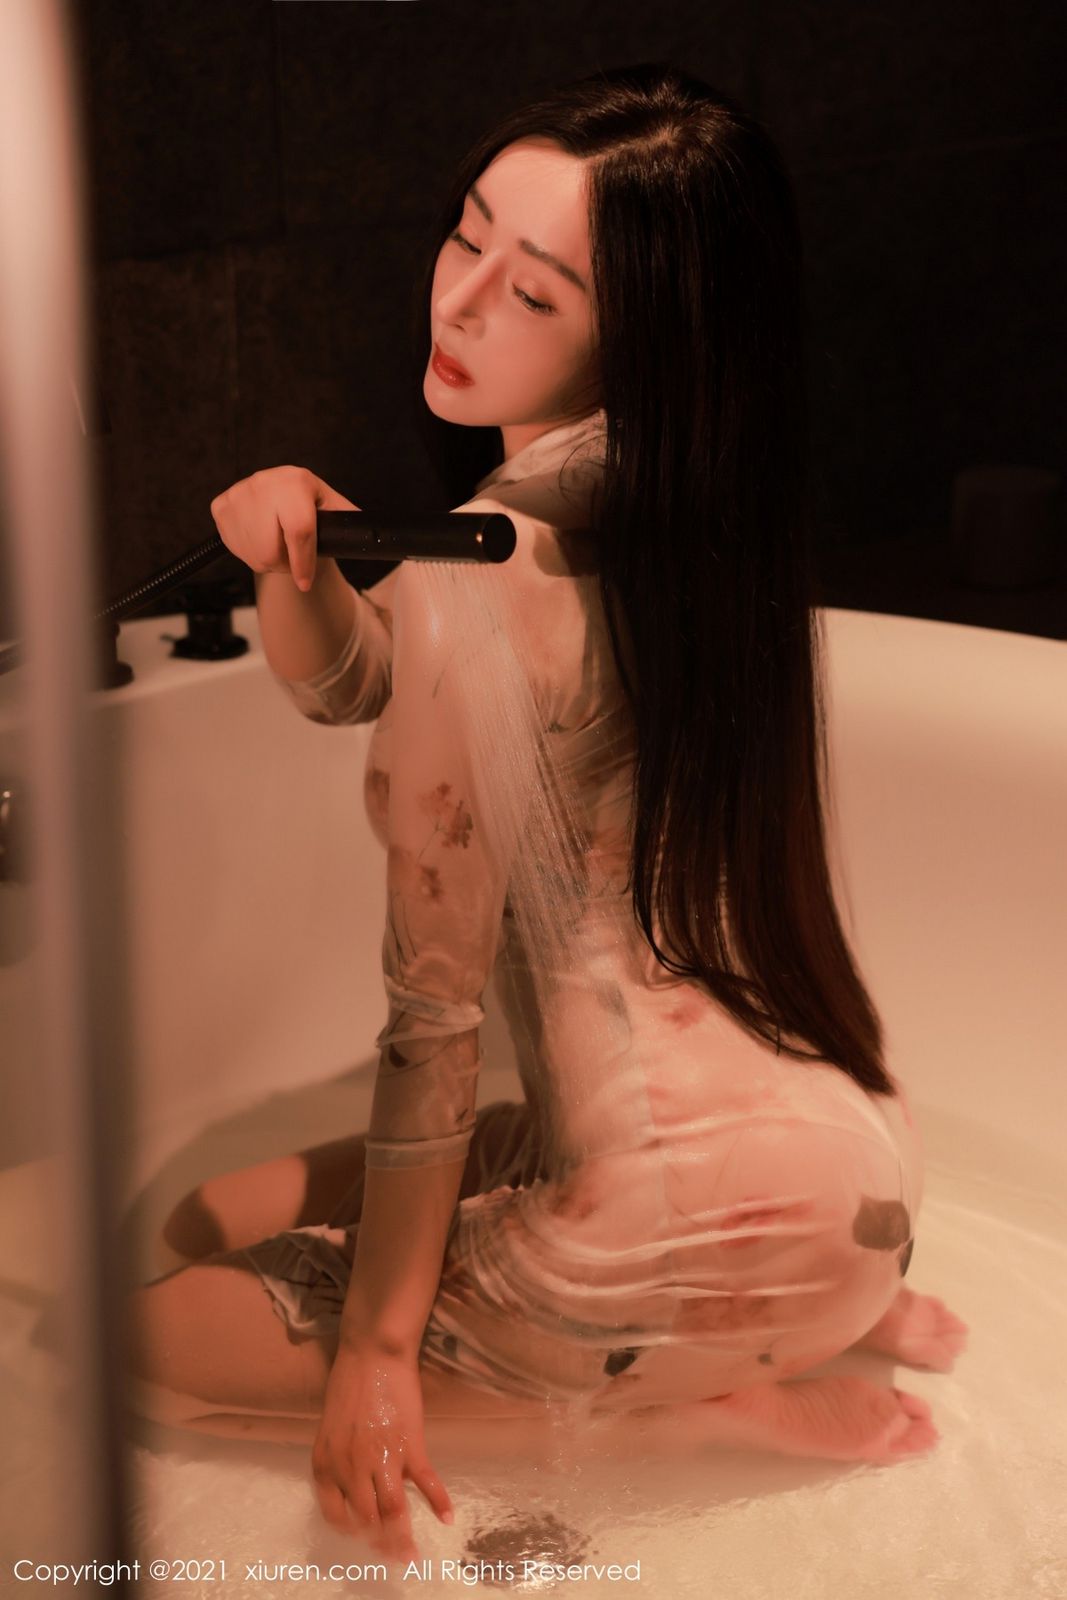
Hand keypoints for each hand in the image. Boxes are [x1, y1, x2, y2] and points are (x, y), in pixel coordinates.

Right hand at [209, 465, 358, 591]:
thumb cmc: (312, 506)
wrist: (279, 496)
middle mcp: (264, 482)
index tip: (305, 582)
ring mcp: (239, 493)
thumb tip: (374, 538)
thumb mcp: (333, 510)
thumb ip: (350, 524)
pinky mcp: (220, 505)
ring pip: (253, 554)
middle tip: (292, 558)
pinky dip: (249, 553)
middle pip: (270, 550)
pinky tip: (259, 538)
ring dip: (268, 562)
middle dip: (285, 564)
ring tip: (278, 547)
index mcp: (297, 481)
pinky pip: (235, 547)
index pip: (299, 530)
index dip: (302, 562)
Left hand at [310, 1343, 452, 1560]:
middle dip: (380, 1544)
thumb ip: (340, 1460)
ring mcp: (382, 1459)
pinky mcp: (410, 1446)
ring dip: (403, 1538)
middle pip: (366, 1520)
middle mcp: (350, 1469)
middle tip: (393, 1556)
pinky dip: (438, 1502)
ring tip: (411, 1554)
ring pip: (392, 1512)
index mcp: (326, 1465)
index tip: (364, 1538)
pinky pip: (426, 1483)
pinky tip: (446, 1518)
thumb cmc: (349, 1383)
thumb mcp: (331, 1428)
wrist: (373, 1354)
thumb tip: (355, 1484)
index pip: (336, 1515)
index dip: (351, 1531)